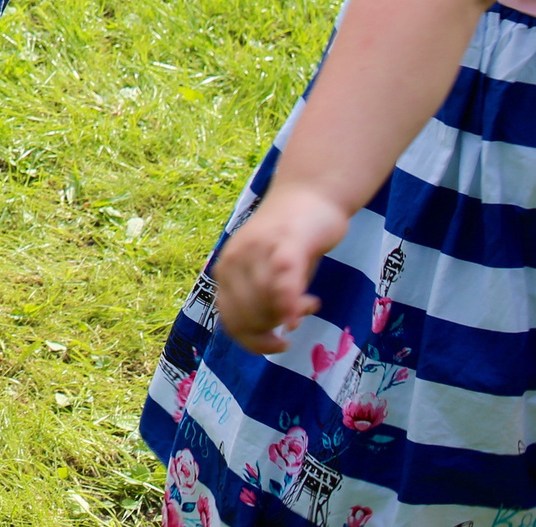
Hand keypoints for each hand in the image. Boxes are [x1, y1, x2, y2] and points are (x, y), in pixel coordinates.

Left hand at [213, 183, 350, 350]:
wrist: (309, 192)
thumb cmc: (289, 238)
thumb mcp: (269, 272)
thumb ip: (263, 301)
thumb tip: (268, 335)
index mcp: (226, 267)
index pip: (231, 320)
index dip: (254, 342)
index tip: (278, 343)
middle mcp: (236, 258)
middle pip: (249, 317)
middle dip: (275, 330)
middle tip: (298, 316)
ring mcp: (259, 250)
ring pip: (265, 304)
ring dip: (290, 315)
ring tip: (309, 303)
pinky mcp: (287, 243)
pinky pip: (283, 283)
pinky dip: (290, 306)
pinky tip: (301, 314)